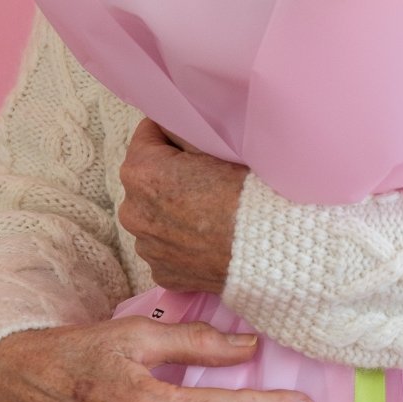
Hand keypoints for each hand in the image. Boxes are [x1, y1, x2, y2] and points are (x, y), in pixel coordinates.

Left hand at [118, 118, 247, 292]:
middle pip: (146, 181)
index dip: (171, 135)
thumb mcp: (215, 148)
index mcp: (141, 172)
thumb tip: (175, 128)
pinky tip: (207, 239)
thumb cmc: (245, 192)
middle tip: (204, 179)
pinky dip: (181, 242)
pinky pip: (166, 248)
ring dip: (171, 211)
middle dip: (168, 176)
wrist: (270, 246)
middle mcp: (132, 211)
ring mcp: (146, 246)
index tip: (190, 140)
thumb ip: (185, 135)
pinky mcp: (162, 272)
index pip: (147, 136)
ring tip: (207, 213)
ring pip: (154, 217)